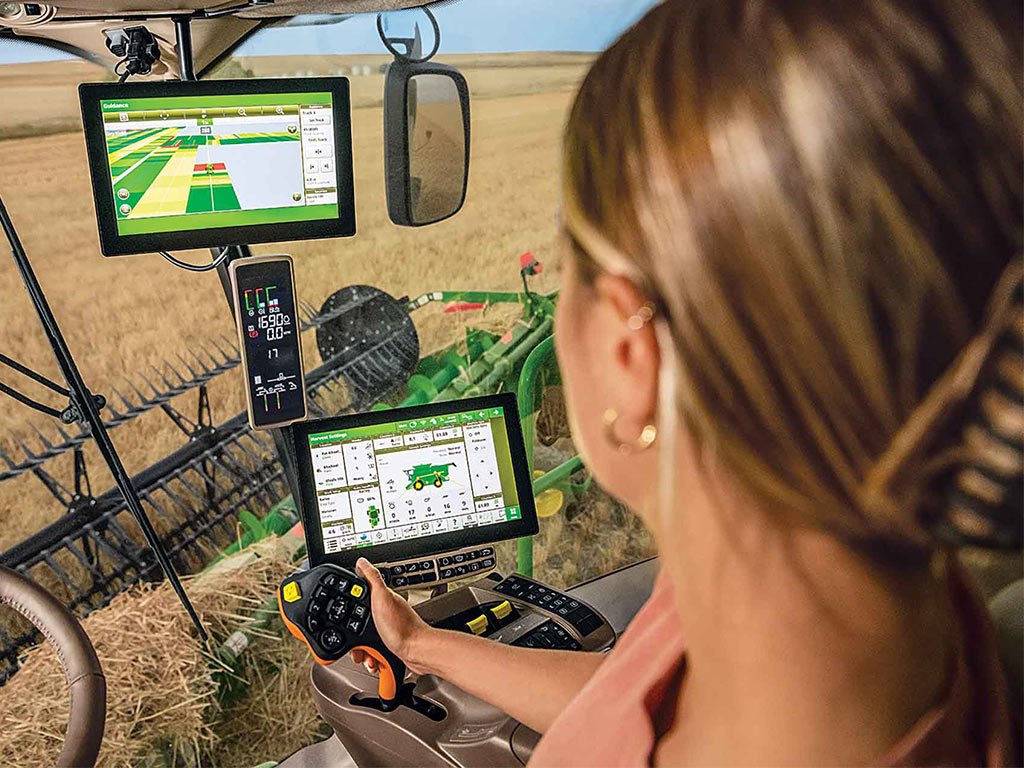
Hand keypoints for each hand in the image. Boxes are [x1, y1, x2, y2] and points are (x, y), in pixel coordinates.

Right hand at [350, 558, 435, 675]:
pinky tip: (375, 659)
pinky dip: (371, 658)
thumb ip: (372, 579)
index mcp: (382, 599)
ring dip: (363, 651)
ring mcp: (388, 629)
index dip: (348, 610)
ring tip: (368, 653)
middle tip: (359, 643)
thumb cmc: (401, 627)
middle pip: (358, 625)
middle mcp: (385, 613)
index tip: (345, 619)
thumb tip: (362, 561)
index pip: (357, 600)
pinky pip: (373, 651)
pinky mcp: (390, 644)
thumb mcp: (382, 598)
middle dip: (355, 637)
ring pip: (365, 640)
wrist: (417, 652)